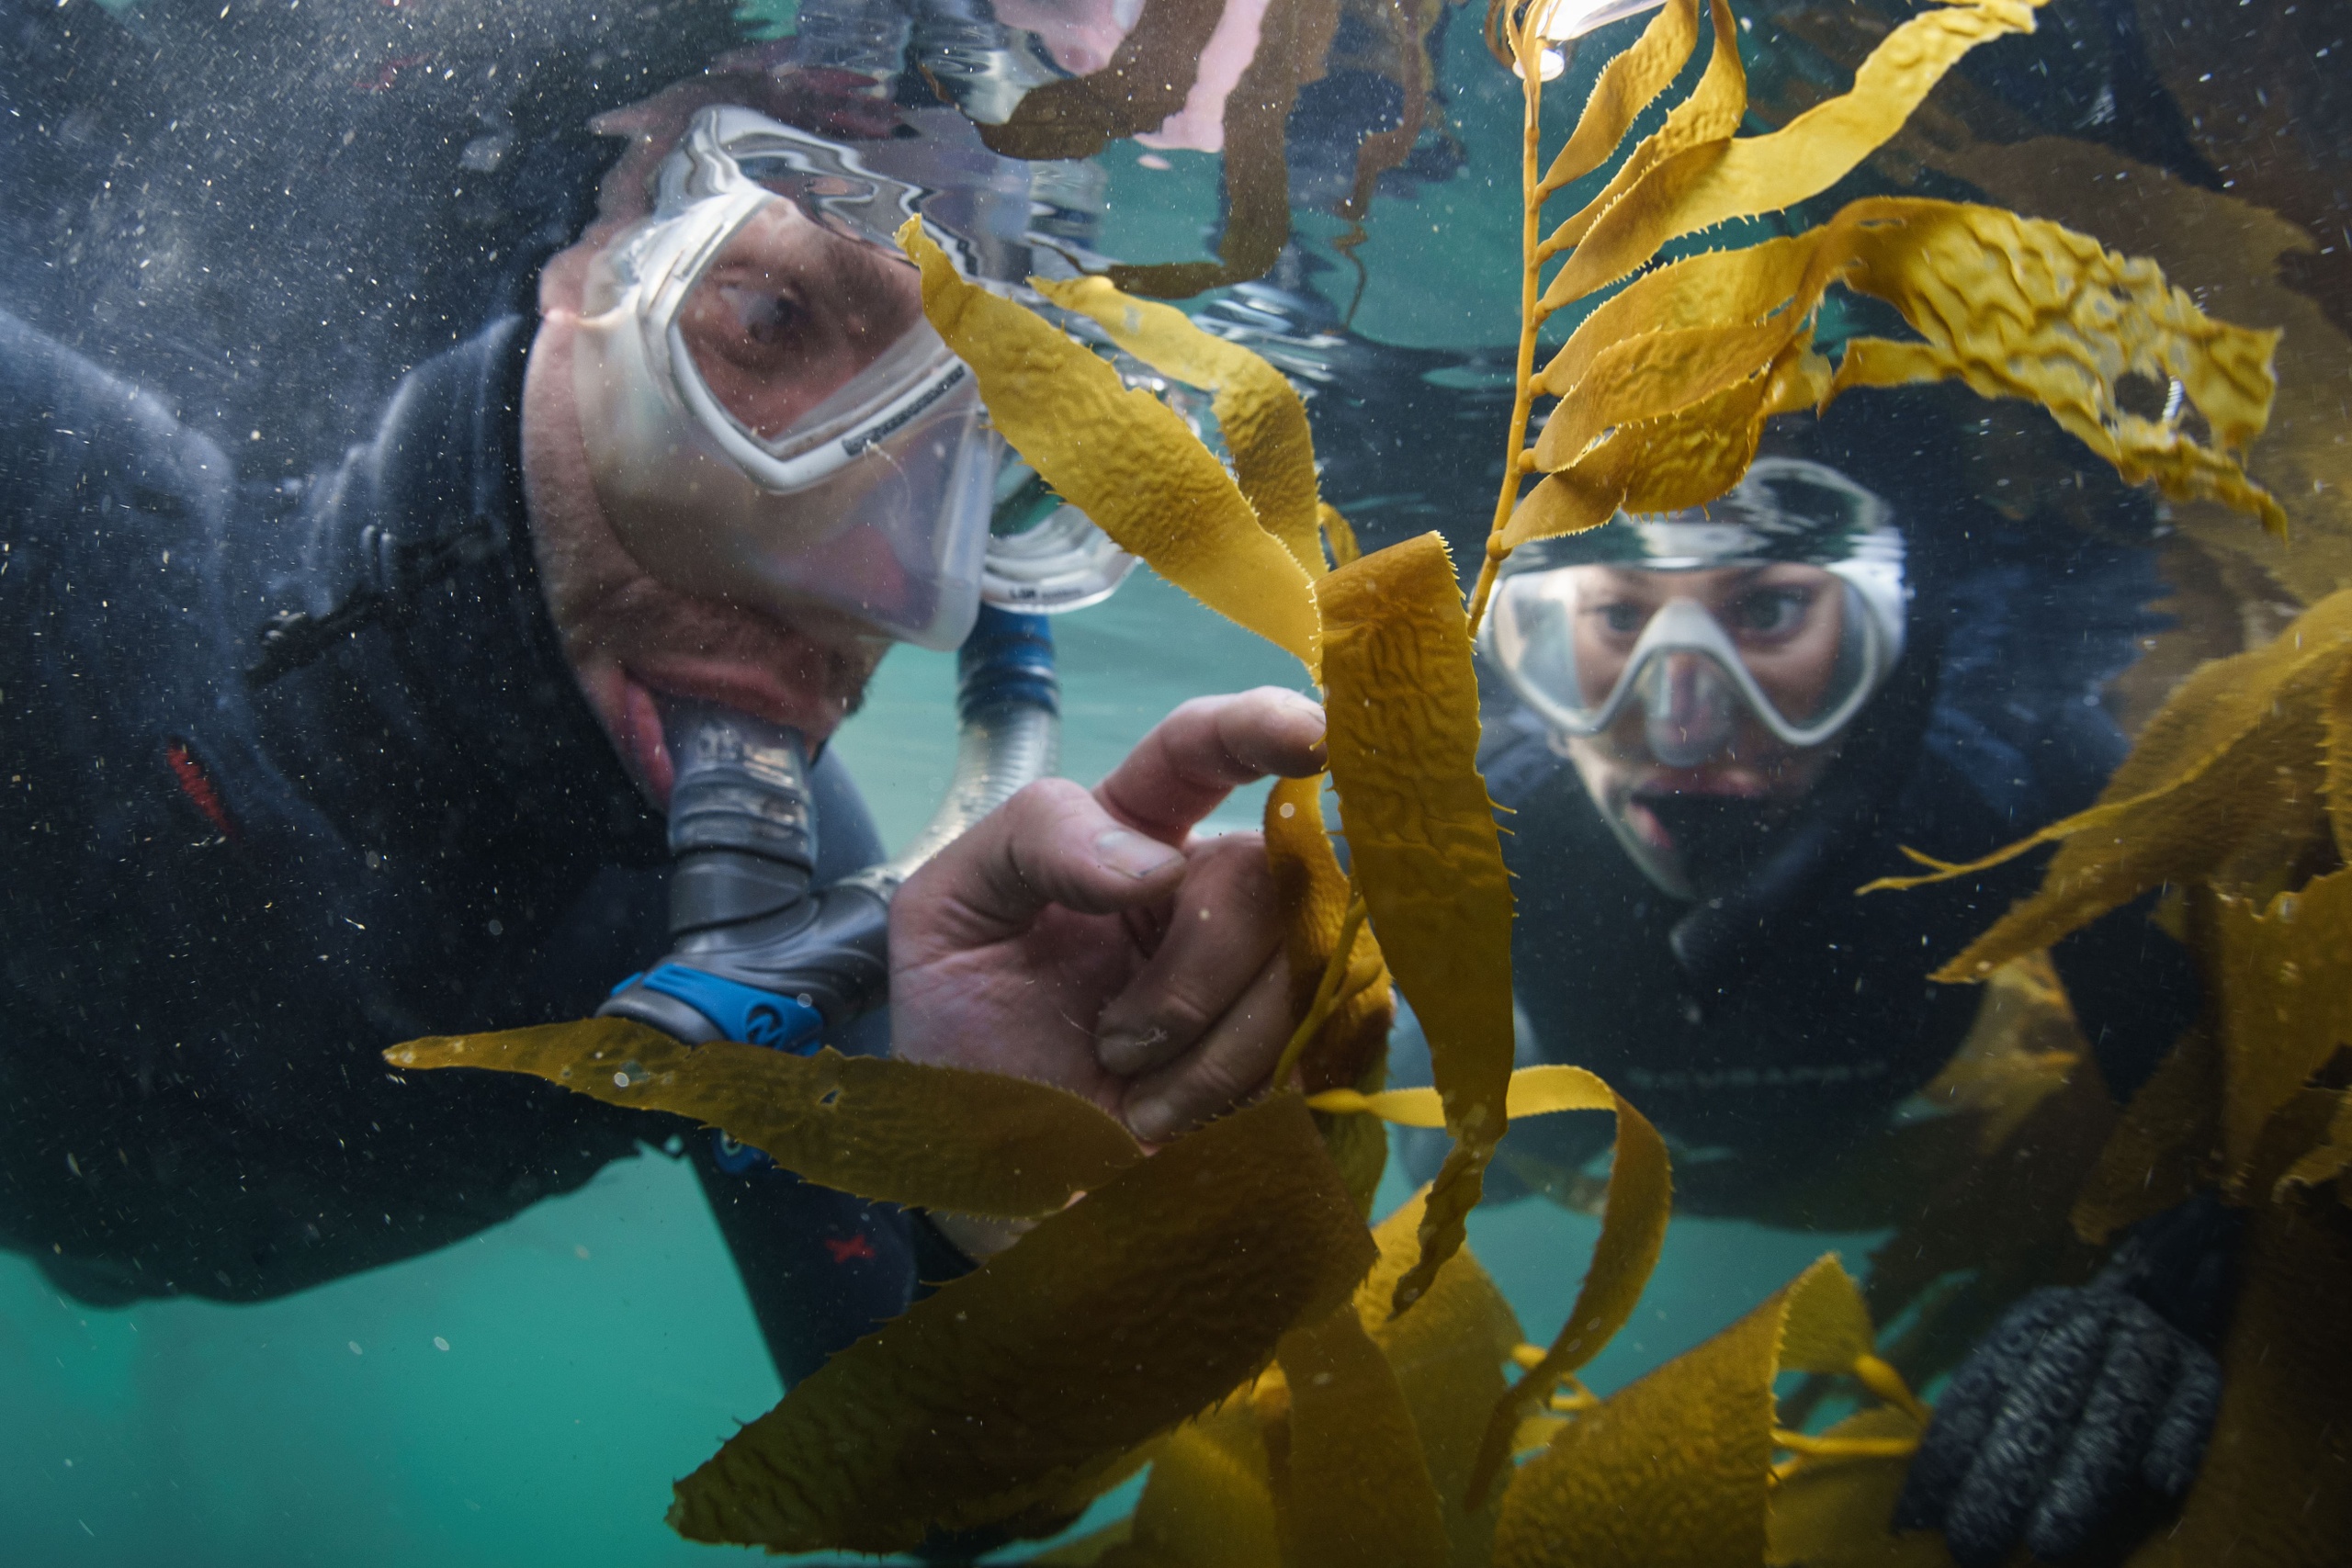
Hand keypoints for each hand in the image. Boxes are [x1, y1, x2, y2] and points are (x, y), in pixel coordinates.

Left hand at [888, 688, 1327, 1147]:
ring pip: (1306, 962)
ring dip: (1206, 1051)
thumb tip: (1158, 861)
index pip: (1203, 749)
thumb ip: (1031, 841)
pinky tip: (1183, 1129)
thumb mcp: (948, 919)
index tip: (1307, 733)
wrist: (1003, 1194)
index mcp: (1132, 832)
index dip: (1261, 726)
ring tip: (1137, 1100)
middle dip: (1191, 969)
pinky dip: (1240, 1095)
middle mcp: (1214, 888)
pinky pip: (1329, 1041)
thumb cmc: (971, 1044)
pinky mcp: (1316, 1054)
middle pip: (1263, 872)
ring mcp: (1275, 971)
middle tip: (1114, 1043)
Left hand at [1893, 1284, 2220, 1565]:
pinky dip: (2176, 1440)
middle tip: (1975, 1541)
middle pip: (2043, 1401)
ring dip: (2081, 1478)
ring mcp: (2149, 1342)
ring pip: (2114, 1408)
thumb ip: (1988, 1429)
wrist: (2171, 1295)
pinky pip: (2193, 1403)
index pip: (1980, 1392)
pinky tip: (2159, 1482)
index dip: (1948, 1454)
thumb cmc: (2082, 1369)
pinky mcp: (2204, 1368)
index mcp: (2033, 1323)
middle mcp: (2087, 1325)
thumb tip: (1925, 1507)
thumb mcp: (2028, 1377)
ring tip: (2047, 1542)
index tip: (1920, 1515)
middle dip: (2005, 1476)